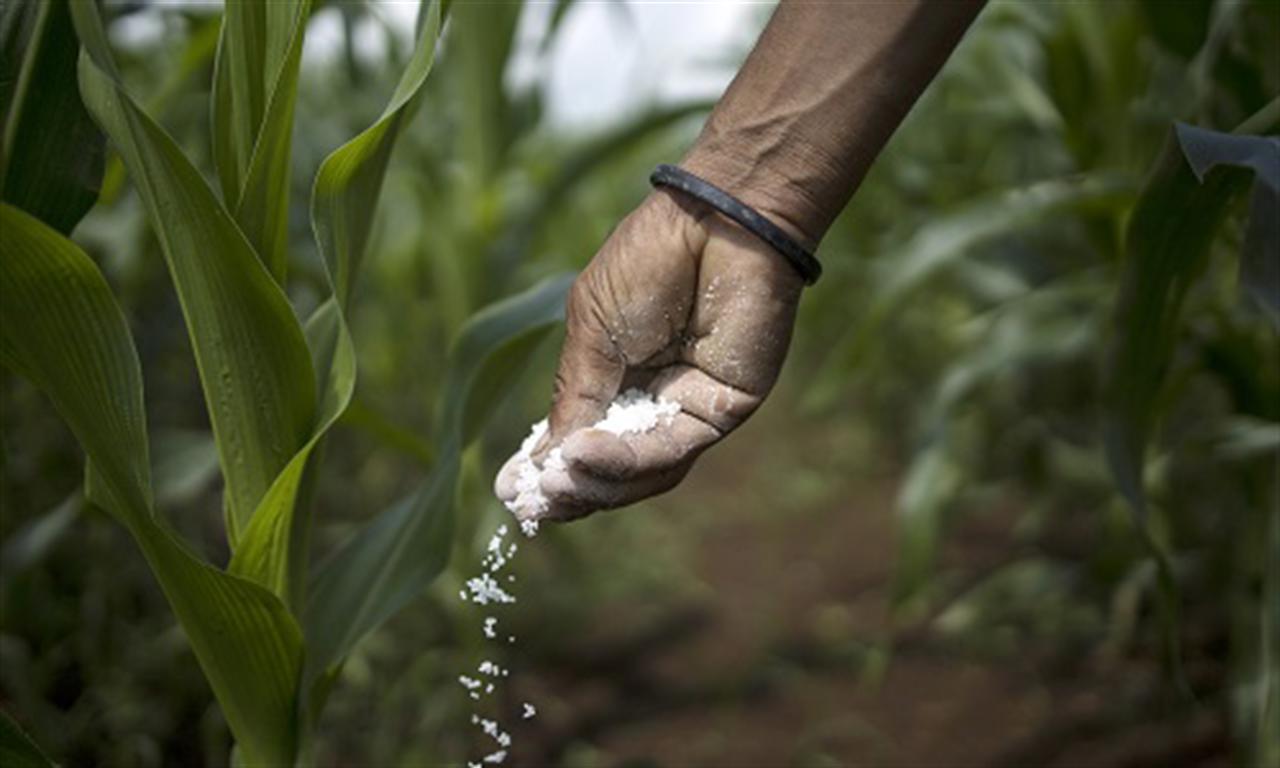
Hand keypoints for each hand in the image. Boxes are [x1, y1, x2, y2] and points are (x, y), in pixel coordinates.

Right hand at [494, 188, 802, 521]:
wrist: (711, 224)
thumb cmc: (646, 263)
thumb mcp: (589, 334)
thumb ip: (573, 401)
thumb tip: (539, 469)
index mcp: (617, 379)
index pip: (583, 442)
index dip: (549, 470)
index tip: (510, 493)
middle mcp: (654, 402)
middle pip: (613, 470)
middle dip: (570, 490)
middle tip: (532, 504)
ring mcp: (689, 409)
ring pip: (642, 472)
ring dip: (595, 482)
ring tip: (556, 482)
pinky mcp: (721, 411)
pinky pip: (670, 450)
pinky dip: (625, 459)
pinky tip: (585, 453)